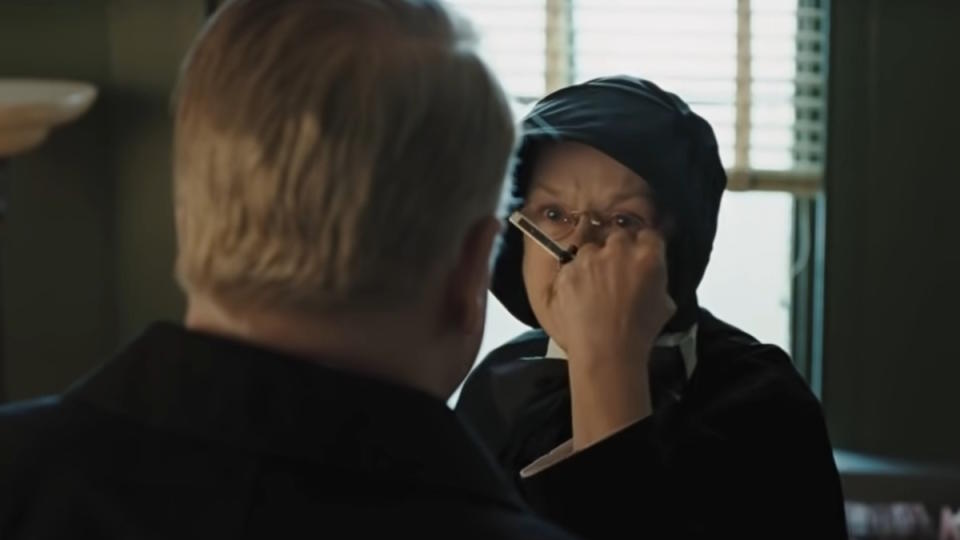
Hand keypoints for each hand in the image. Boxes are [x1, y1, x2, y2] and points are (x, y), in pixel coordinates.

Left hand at [546, 229, 675, 449]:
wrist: (606, 351)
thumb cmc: (640, 333)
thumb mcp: (665, 304)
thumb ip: (657, 280)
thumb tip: (651, 273)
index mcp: (648, 255)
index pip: (648, 235)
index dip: (643, 246)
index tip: (639, 257)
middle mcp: (618, 250)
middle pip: (618, 237)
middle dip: (617, 251)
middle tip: (616, 273)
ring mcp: (589, 258)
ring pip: (590, 250)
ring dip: (593, 263)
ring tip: (593, 289)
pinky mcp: (566, 270)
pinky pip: (570, 267)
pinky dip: (573, 279)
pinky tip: (577, 298)